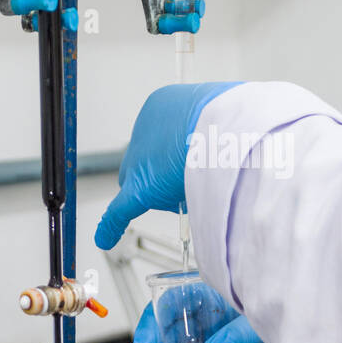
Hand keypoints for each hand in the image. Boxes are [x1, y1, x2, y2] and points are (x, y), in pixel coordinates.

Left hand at [94, 81, 241, 249]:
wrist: (233, 128)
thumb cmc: (235, 120)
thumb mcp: (221, 118)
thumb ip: (209, 137)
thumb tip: (213, 155)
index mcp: (162, 105)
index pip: (160, 141)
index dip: (177, 158)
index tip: (193, 161)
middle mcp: (146, 129)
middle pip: (147, 164)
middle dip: (165, 176)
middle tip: (196, 177)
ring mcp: (140, 159)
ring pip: (148, 187)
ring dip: (171, 194)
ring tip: (204, 182)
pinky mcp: (141, 187)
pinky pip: (120, 210)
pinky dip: (113, 225)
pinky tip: (105, 238)